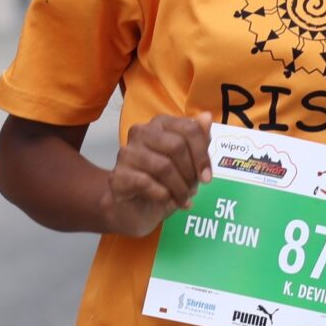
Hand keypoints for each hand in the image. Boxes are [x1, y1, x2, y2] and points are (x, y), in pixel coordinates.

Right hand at [103, 112, 211, 236]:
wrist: (134, 209)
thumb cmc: (163, 182)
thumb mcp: (187, 163)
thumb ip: (198, 140)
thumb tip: (206, 116)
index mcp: (160, 124)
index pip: (188, 128)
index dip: (202, 154)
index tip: (207, 177)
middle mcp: (141, 132)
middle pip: (177, 146)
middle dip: (190, 173)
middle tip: (193, 190)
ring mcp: (127, 153)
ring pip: (163, 166)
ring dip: (179, 188)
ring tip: (183, 199)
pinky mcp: (118, 176)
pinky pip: (146, 183)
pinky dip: (163, 195)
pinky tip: (166, 201)